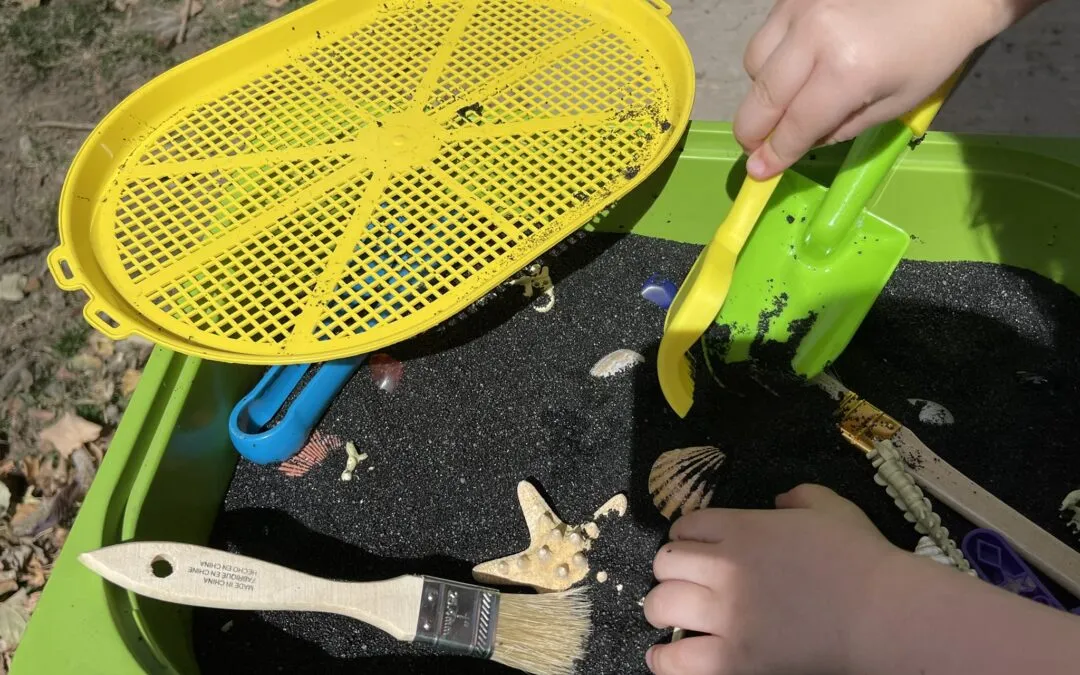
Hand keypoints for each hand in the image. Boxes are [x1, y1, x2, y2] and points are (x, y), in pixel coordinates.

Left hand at [642, 484, 900, 674]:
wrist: (883, 614)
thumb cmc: (861, 559)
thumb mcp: (829, 508)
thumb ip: (798, 497)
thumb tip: (781, 500)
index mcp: (742, 528)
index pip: (685, 526)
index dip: (687, 537)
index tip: (694, 550)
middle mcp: (725, 568)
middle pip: (666, 563)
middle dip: (671, 572)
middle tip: (682, 583)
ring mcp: (727, 615)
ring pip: (662, 605)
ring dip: (662, 609)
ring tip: (670, 618)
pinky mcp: (735, 659)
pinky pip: (678, 659)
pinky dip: (664, 658)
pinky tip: (662, 656)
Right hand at [734, 0, 1033, 179]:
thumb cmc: (931, 50)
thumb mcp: (894, 105)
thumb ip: (840, 129)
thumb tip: (797, 143)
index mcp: (846, 71)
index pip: (795, 125)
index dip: (774, 154)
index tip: (758, 171)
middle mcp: (814, 36)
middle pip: (762, 97)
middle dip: (752, 132)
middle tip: (754, 147)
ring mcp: (800, 8)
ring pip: (754, 64)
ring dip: (762, 91)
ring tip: (783, 99)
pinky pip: (767, 35)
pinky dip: (772, 58)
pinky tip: (795, 65)